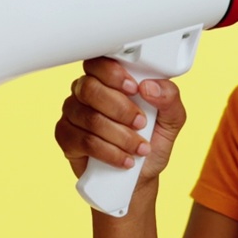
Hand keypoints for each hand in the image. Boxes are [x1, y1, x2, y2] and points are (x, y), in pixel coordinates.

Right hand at [54, 57, 187, 185]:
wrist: (141, 175)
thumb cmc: (152, 140)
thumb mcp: (171, 118)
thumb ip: (169, 97)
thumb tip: (150, 86)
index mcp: (109, 79)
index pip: (99, 63)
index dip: (113, 73)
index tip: (134, 88)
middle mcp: (86, 92)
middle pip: (90, 89)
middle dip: (121, 109)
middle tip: (141, 123)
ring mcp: (73, 114)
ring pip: (90, 118)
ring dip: (120, 136)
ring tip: (139, 147)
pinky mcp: (66, 138)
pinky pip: (84, 141)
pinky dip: (109, 152)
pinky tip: (124, 158)